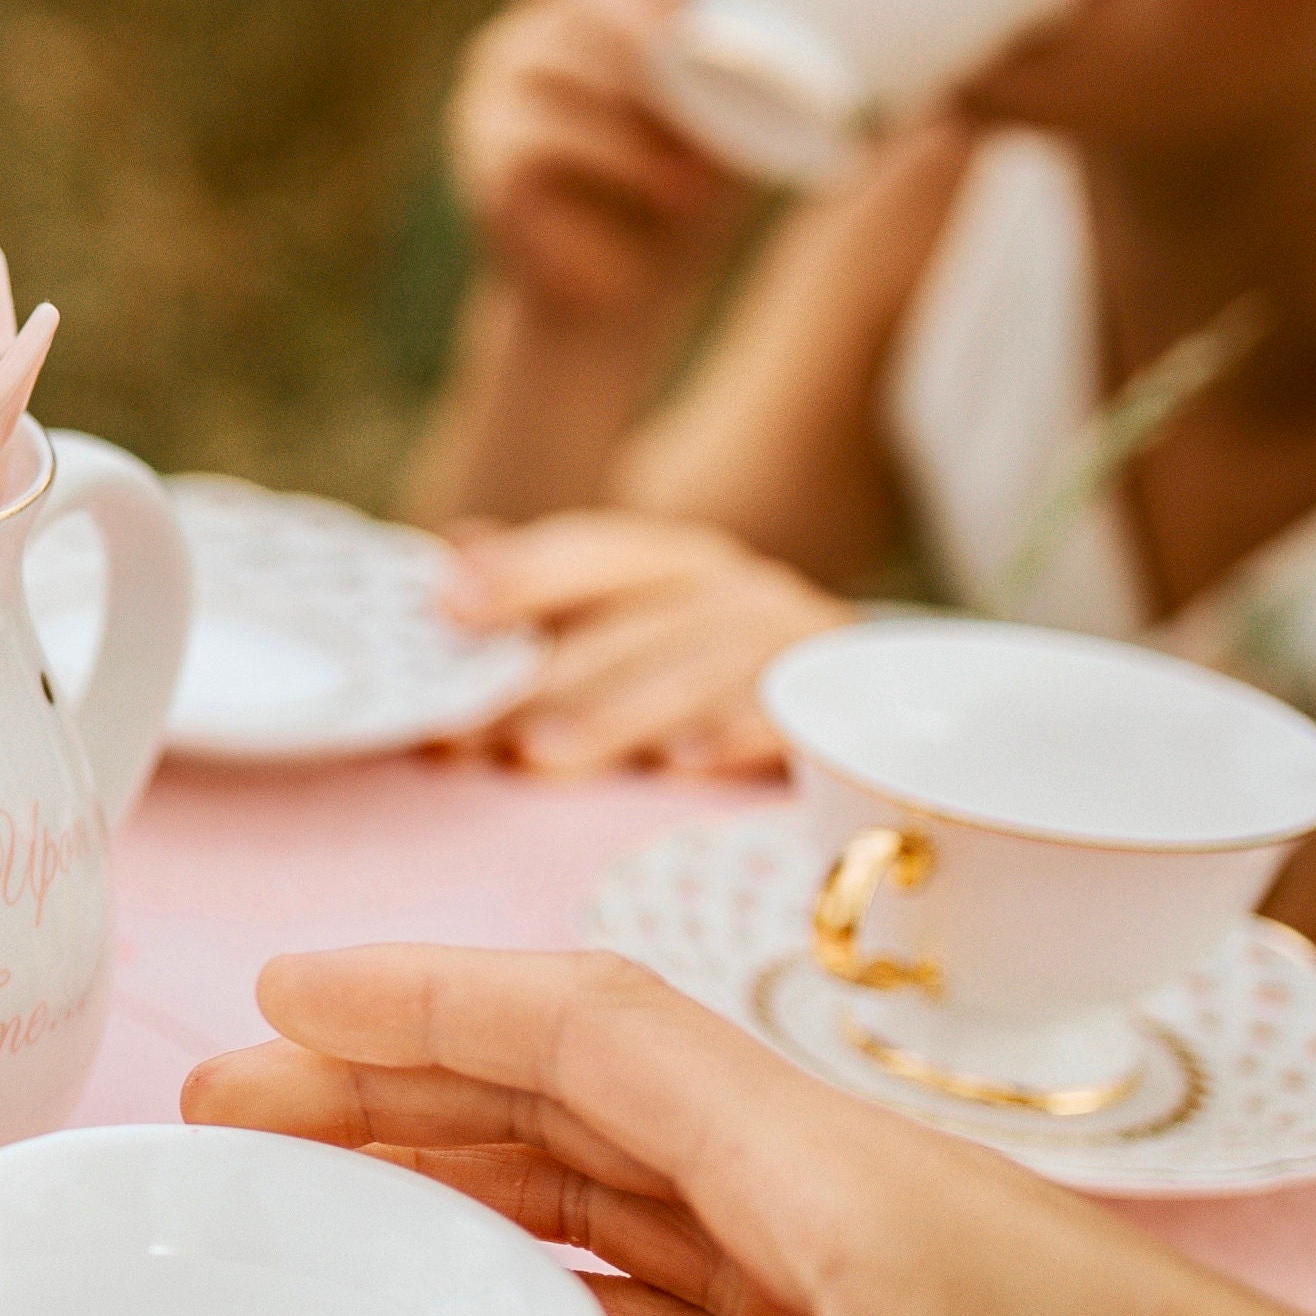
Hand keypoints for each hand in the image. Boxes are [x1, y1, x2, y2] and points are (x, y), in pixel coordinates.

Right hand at [446, 0, 751, 317]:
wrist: (628, 293)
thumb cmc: (696, 189)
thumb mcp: (749, 112)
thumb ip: (776, 58)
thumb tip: (883, 35)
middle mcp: (550, 12)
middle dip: (670, 42)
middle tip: (726, 97)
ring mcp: (504, 75)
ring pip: (567, 55)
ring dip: (646, 118)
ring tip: (697, 177)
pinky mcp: (484, 145)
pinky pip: (543, 134)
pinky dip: (613, 165)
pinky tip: (659, 193)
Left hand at [446, 511, 848, 771]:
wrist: (864, 694)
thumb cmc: (703, 663)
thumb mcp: (627, 621)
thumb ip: (543, 590)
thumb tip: (456, 547)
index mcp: (668, 564)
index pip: (593, 552)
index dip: (522, 572)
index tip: (450, 604)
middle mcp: (728, 591)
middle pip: (627, 628)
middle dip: (542, 681)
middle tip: (468, 732)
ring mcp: (785, 644)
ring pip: (694, 670)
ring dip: (617, 714)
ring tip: (540, 757)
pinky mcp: (835, 705)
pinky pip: (787, 716)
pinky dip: (737, 737)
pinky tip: (685, 768)